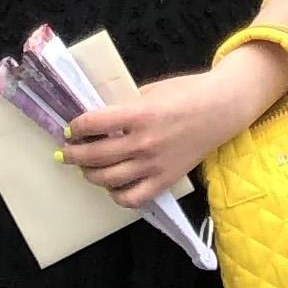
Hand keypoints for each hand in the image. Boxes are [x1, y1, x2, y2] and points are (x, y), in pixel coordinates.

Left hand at [65, 58, 272, 207]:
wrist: (221, 109)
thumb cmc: (187, 92)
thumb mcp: (152, 90)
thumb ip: (126, 106)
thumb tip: (101, 120)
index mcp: (140, 114)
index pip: (94, 123)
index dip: (76, 126)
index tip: (70, 127)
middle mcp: (144, 142)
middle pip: (96, 155)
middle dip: (74, 153)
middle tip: (66, 150)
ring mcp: (154, 165)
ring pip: (109, 179)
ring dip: (89, 174)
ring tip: (84, 167)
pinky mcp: (164, 180)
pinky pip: (132, 198)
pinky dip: (116, 195)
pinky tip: (111, 185)